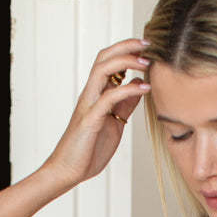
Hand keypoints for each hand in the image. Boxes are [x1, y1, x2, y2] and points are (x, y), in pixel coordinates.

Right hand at [39, 38, 151, 191]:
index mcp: (96, 95)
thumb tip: (138, 88)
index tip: (146, 47)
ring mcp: (89, 105)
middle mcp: (90, 95)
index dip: (126, 50)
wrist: (69, 171)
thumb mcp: (114, 124)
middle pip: (104, 58)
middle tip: (147, 44)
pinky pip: (108, 98)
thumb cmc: (89, 149)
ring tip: (146, 63)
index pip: (108, 62)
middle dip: (126, 47)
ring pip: (102, 70)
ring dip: (125, 62)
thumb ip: (124, 106)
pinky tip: (143, 88)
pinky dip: (127, 90)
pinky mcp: (90, 120)